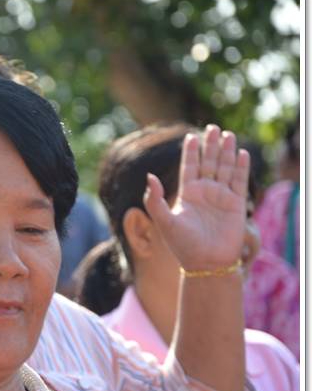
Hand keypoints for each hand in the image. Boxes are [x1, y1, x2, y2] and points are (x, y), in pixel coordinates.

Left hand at [143, 124, 249, 270]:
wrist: (205, 263)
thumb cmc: (182, 245)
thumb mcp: (164, 221)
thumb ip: (154, 199)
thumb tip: (149, 176)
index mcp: (187, 194)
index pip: (189, 167)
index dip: (190, 152)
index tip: (191, 136)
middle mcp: (204, 193)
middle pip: (208, 163)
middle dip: (210, 146)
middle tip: (212, 127)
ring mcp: (221, 197)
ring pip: (224, 168)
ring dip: (226, 152)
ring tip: (227, 134)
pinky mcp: (236, 204)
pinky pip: (239, 181)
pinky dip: (241, 167)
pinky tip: (240, 153)